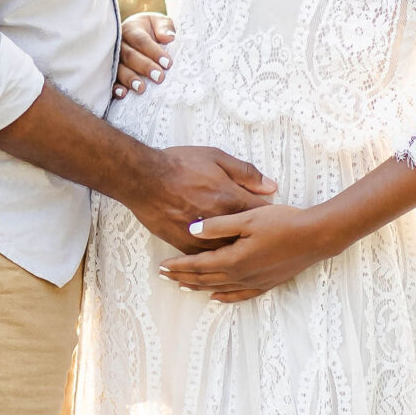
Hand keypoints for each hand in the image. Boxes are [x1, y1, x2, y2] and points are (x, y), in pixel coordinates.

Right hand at [114, 11, 175, 100]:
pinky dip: (115, 88)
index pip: (141, 41)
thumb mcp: (159, 23)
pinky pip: (110, 80)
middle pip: (130, 55)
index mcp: (131, 29)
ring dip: (130, 79)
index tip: (167, 63)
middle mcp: (119, 44)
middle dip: (144, 67)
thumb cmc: (153, 30)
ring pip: (119, 68)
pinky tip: (123, 94)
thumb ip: (165, 27)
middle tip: (159, 77)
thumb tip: (168, 37)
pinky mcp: (110, 72)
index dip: (154, 52)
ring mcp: (113, 59)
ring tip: (141, 88)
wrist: (140, 34)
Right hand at [126, 145, 276, 251]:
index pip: (262, 213)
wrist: (143, 178)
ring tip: (241, 246)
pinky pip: (207, 257)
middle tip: (258, 232)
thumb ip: (246, 173)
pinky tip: (218, 251)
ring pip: (228, 251)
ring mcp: (202, 237)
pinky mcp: (185, 246)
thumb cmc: (179, 165)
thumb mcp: (216, 158)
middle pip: (248, 236)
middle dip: (255, 234)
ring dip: (236, 248)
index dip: (269, 214)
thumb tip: (271, 187)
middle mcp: (220, 223)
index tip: (271, 215)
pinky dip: (214, 254)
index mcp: (232, 199)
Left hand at [158, 203, 329, 301]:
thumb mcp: (247, 218)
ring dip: (199, 287)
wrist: (315, 237)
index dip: (178, 266)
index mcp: (234, 259)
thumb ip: (218, 225)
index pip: (198, 264)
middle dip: (183, 277)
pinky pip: (240, 295)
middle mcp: (241, 275)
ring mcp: (254, 282)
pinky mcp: (267, 283)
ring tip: (182, 286)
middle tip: (164, 277)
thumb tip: (192, 229)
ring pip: (219, 288)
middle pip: (205, 278)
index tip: (161, 266)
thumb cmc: (283, 222)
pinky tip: (217, 297)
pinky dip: (225, 297)